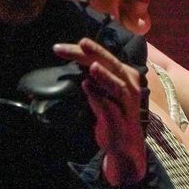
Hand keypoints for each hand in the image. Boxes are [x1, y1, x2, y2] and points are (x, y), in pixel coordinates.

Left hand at [54, 37, 146, 184]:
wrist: (125, 145)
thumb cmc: (112, 115)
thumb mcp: (100, 92)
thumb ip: (92, 78)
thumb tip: (77, 62)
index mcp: (124, 75)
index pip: (102, 58)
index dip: (81, 51)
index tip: (58, 48)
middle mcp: (130, 85)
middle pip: (112, 65)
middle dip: (97, 53)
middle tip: (82, 43)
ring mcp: (128, 103)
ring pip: (119, 86)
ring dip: (105, 76)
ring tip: (92, 68)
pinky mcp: (123, 121)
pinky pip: (111, 107)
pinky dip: (100, 97)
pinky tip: (88, 88)